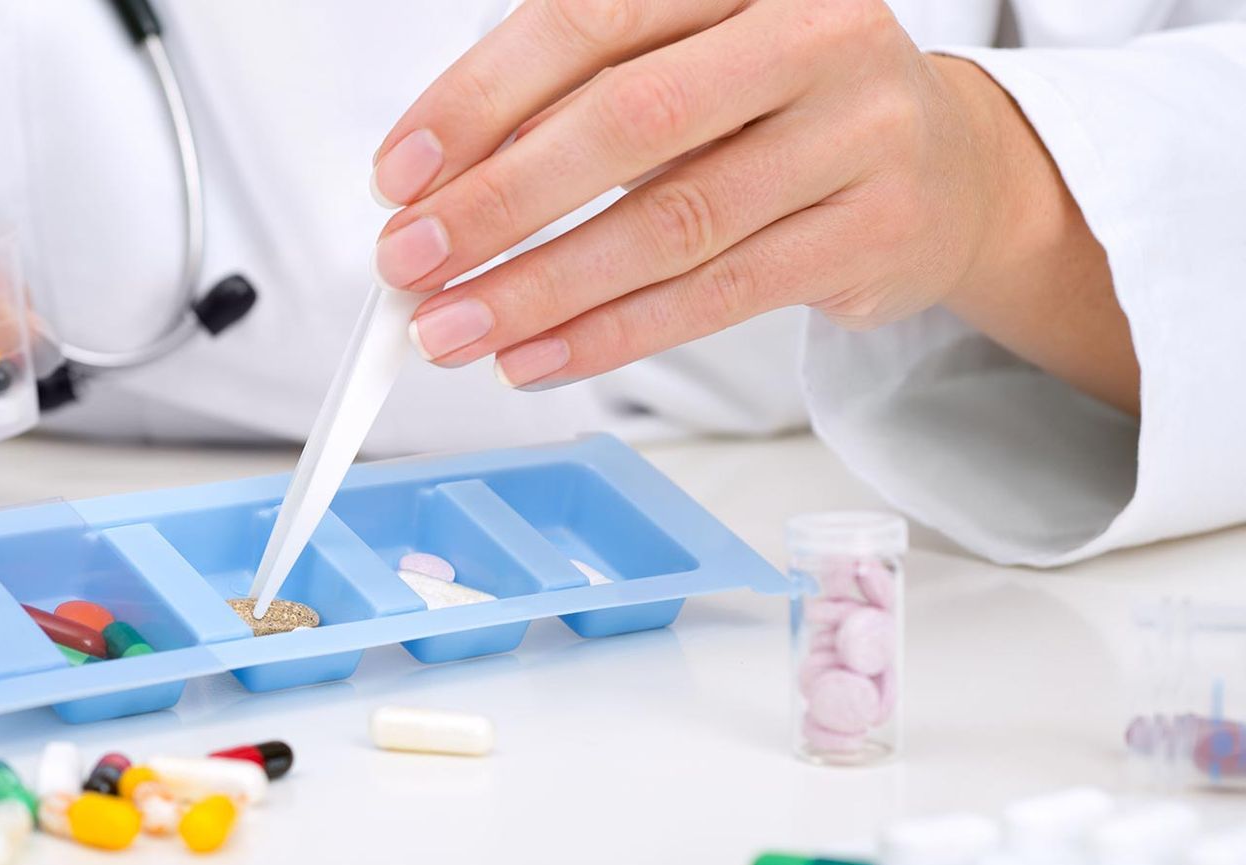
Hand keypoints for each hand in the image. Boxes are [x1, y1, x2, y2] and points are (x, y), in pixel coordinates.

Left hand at [370, 0, 1136, 405]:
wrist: (941, 167)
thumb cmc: (773, 108)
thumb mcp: (681, 67)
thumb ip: (569, 105)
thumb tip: (435, 192)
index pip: (587, 20)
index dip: (479, 101)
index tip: (399, 175)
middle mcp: (811, 33)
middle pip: (627, 123)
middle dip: (498, 204)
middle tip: (410, 263)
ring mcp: (856, 133)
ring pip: (671, 224)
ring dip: (542, 289)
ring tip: (454, 330)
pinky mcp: (872, 232)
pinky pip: (717, 298)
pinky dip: (612, 336)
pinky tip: (537, 356)